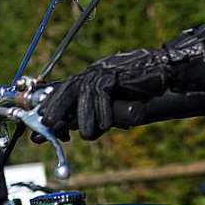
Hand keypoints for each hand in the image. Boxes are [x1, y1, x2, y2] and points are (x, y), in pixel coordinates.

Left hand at [40, 49, 169, 140]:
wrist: (163, 71)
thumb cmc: (139, 89)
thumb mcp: (113, 104)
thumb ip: (95, 114)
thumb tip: (76, 130)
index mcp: (90, 78)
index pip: (64, 91)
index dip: (50, 107)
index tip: (41, 124)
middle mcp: (94, 72)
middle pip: (68, 87)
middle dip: (55, 107)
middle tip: (47, 125)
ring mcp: (105, 70)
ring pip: (85, 91)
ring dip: (84, 116)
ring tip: (87, 135)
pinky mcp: (117, 71)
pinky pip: (104, 90)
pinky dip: (103, 109)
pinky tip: (106, 124)